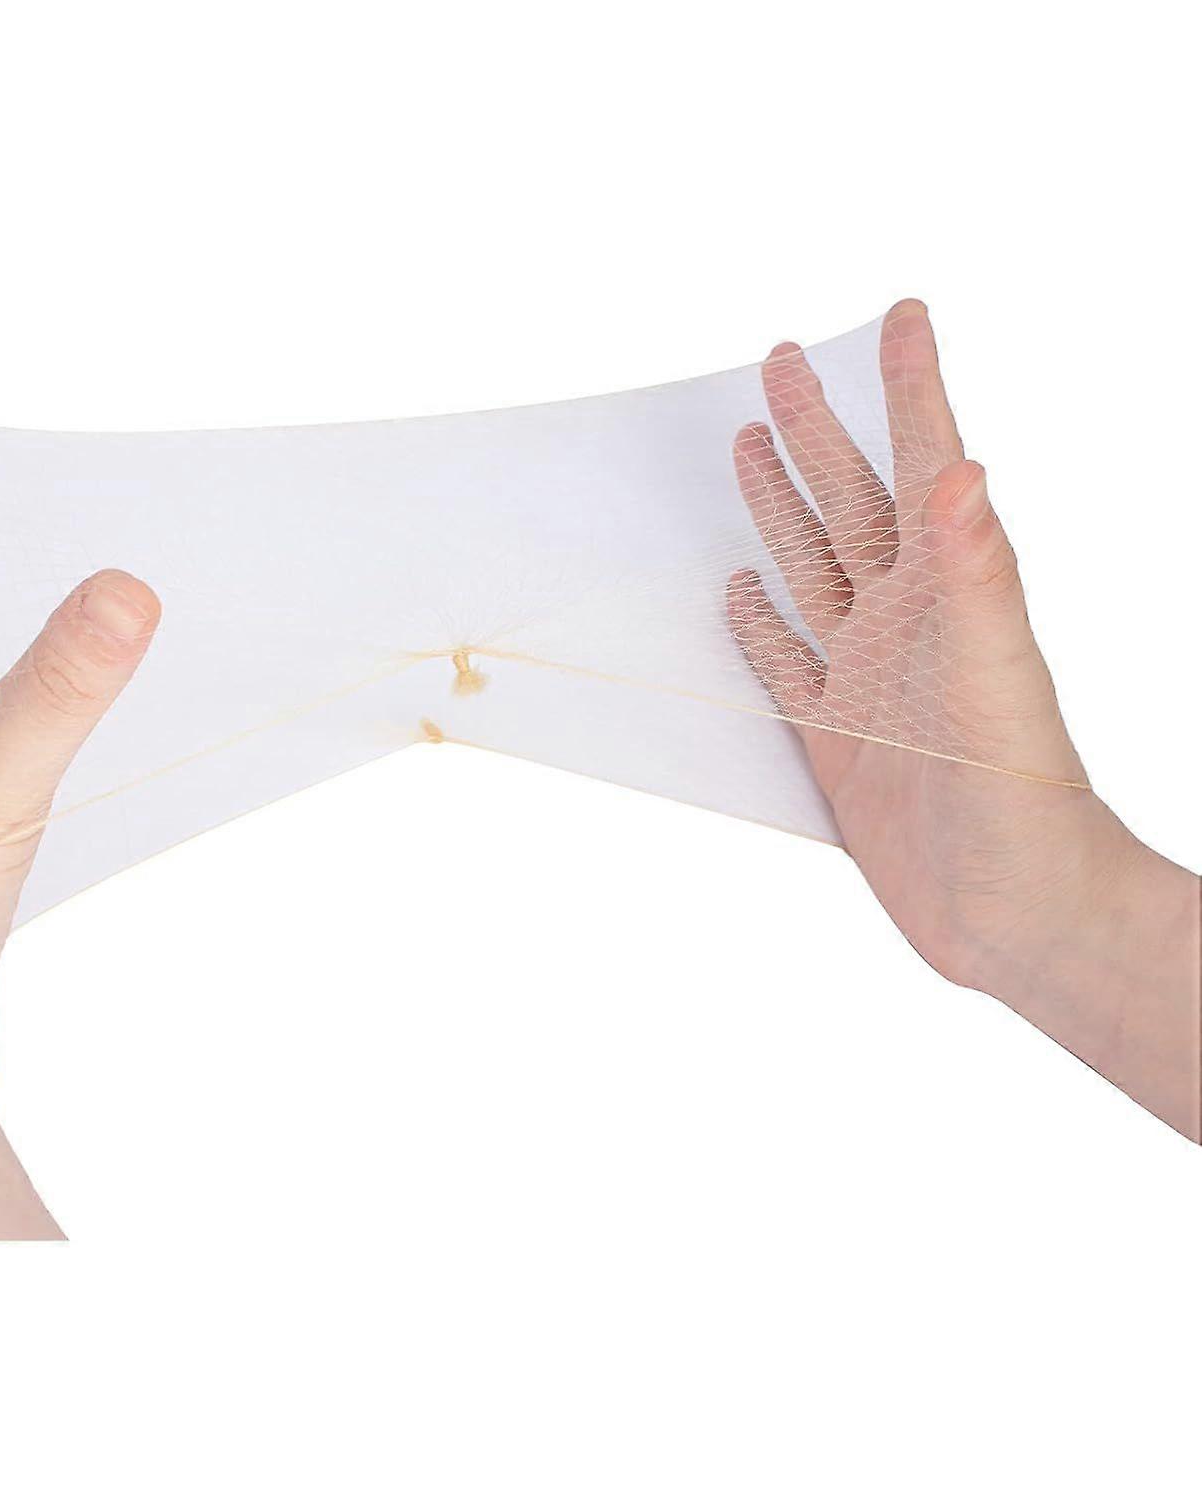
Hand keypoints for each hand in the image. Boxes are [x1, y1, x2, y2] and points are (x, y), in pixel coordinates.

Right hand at [727, 301, 1198, 1137]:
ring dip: (781, 507)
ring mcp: (865, 676)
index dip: (912, 390)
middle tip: (779, 363)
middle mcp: (903, 620)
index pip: (925, 466)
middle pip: (847, 503)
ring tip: (748, 448)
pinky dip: (758, 625)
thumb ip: (978, 572)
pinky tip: (738, 593)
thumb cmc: (1023, 799)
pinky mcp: (835, 736)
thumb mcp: (996, 674)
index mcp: (947, 590)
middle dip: (816, 431)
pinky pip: (784, 663)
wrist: (1013, 909)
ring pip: (810, 569)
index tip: (902, 316)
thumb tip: (964, 469)